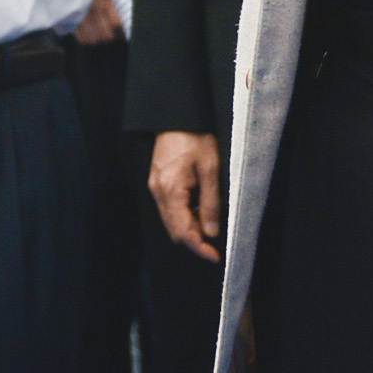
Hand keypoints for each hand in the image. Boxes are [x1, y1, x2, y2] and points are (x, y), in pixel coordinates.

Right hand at [149, 130, 223, 261]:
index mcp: (170, 190)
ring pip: (171, 220)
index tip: (216, 256)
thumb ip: (210, 202)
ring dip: (190, 228)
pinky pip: (169, 208)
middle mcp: (158, 192)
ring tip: (210, 223)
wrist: (177, 115)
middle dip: (195, 240)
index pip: (183, 232)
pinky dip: (184, 215)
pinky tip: (199, 209)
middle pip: (174, 230)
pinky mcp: (157, 181)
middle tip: (216, 243)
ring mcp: (155, 186)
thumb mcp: (210, 169)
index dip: (199, 248)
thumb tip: (210, 231)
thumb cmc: (195, 137)